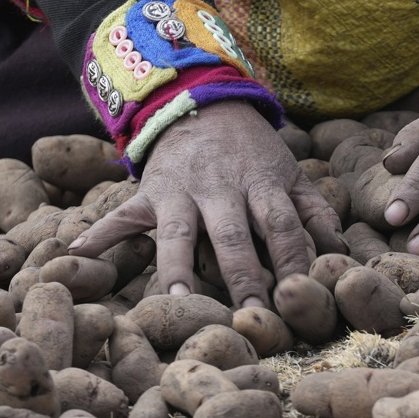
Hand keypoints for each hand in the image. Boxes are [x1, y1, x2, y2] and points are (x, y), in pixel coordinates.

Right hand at [69, 100, 344, 306]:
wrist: (201, 99)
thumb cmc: (253, 151)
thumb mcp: (290, 173)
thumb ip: (317, 214)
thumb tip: (343, 258)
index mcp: (262, 185)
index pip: (283, 227)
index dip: (293, 263)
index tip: (300, 299)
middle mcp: (221, 189)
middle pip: (234, 236)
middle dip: (242, 277)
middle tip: (250, 318)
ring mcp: (180, 191)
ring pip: (177, 233)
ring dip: (175, 267)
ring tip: (173, 301)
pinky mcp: (148, 191)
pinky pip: (120, 215)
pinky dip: (97, 235)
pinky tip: (75, 257)